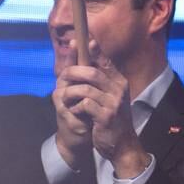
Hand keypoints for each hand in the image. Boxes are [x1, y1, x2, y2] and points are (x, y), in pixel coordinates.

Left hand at [55, 40, 149, 177]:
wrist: (121, 144)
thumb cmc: (111, 118)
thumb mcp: (109, 96)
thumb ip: (101, 80)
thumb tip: (88, 60)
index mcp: (119, 81)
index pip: (105, 61)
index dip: (92, 50)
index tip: (80, 40)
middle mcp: (119, 89)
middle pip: (91, 71)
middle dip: (72, 72)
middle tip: (62, 78)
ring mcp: (113, 102)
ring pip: (85, 88)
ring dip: (70, 93)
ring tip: (67, 99)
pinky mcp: (106, 115)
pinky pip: (84, 104)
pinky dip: (76, 107)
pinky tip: (77, 112)